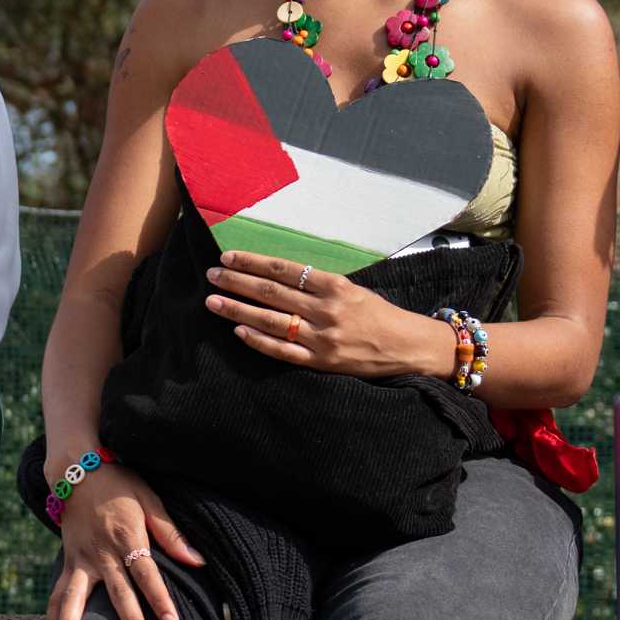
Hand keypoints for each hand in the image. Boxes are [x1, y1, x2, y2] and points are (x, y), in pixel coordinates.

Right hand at [46, 461, 203, 619]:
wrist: (75, 469)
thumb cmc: (118, 483)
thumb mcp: (148, 499)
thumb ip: (170, 533)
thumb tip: (197, 561)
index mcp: (125, 535)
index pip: (146, 572)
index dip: (159, 597)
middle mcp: (101, 552)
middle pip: (117, 591)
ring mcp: (80, 559)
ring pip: (74, 597)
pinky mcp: (68, 562)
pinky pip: (58, 594)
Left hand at [203, 250, 454, 377]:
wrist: (408, 347)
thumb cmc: (379, 314)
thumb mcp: (351, 289)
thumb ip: (317, 284)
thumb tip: (275, 275)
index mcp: (334, 286)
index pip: (284, 270)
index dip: (253, 262)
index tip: (228, 257)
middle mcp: (326, 310)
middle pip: (271, 292)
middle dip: (237, 282)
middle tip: (211, 275)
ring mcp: (322, 338)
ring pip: (271, 321)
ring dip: (238, 310)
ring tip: (213, 301)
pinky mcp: (321, 362)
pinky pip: (283, 351)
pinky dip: (259, 341)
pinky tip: (238, 331)